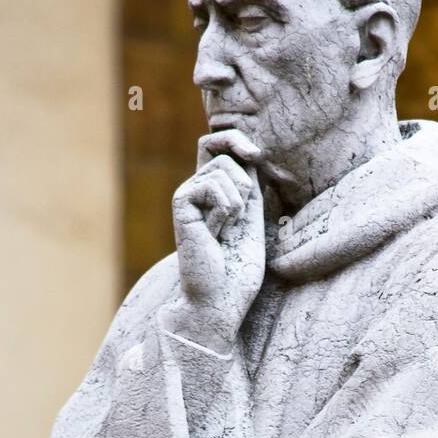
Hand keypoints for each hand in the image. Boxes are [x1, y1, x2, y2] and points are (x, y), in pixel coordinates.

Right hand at [169, 128, 265, 353]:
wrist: (221, 298)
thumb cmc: (238, 268)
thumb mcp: (253, 217)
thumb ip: (249, 184)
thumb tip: (250, 154)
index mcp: (212, 192)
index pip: (215, 144)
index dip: (234, 138)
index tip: (257, 155)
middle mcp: (195, 190)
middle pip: (220, 150)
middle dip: (244, 179)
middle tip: (240, 217)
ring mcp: (186, 195)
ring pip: (222, 168)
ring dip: (238, 202)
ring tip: (227, 231)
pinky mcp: (181, 204)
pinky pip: (213, 186)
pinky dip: (226, 211)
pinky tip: (216, 234)